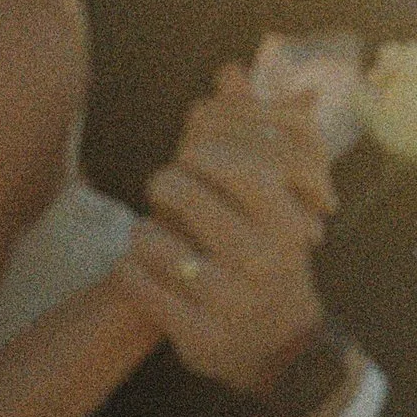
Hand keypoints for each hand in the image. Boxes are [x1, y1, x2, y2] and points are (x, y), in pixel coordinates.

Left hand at [124, 68, 336, 394]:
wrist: (278, 346)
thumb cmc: (267, 254)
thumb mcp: (273, 199)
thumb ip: (254, 132)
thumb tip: (232, 70)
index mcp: (287, 221)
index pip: (236, 161)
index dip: (202, 151)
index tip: (194, 158)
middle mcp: (264, 261)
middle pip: (184, 191)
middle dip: (164, 184)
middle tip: (164, 190)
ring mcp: (231, 302)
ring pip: (152, 240)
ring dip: (142, 232)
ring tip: (152, 236)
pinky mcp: (199, 337)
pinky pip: (137, 284)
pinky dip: (129, 271)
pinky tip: (141, 268)